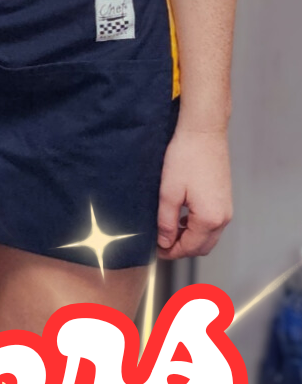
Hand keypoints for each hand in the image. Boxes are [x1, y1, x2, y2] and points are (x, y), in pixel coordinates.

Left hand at [157, 125, 231, 259]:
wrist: (203, 131)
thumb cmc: (186, 156)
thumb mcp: (169, 192)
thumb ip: (167, 222)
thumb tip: (165, 242)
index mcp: (210, 219)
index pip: (189, 248)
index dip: (171, 252)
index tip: (156, 250)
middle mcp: (223, 217)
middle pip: (202, 246)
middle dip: (182, 248)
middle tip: (161, 242)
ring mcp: (227, 208)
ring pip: (208, 236)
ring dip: (190, 238)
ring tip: (169, 229)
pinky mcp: (225, 198)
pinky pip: (213, 223)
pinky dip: (197, 227)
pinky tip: (182, 217)